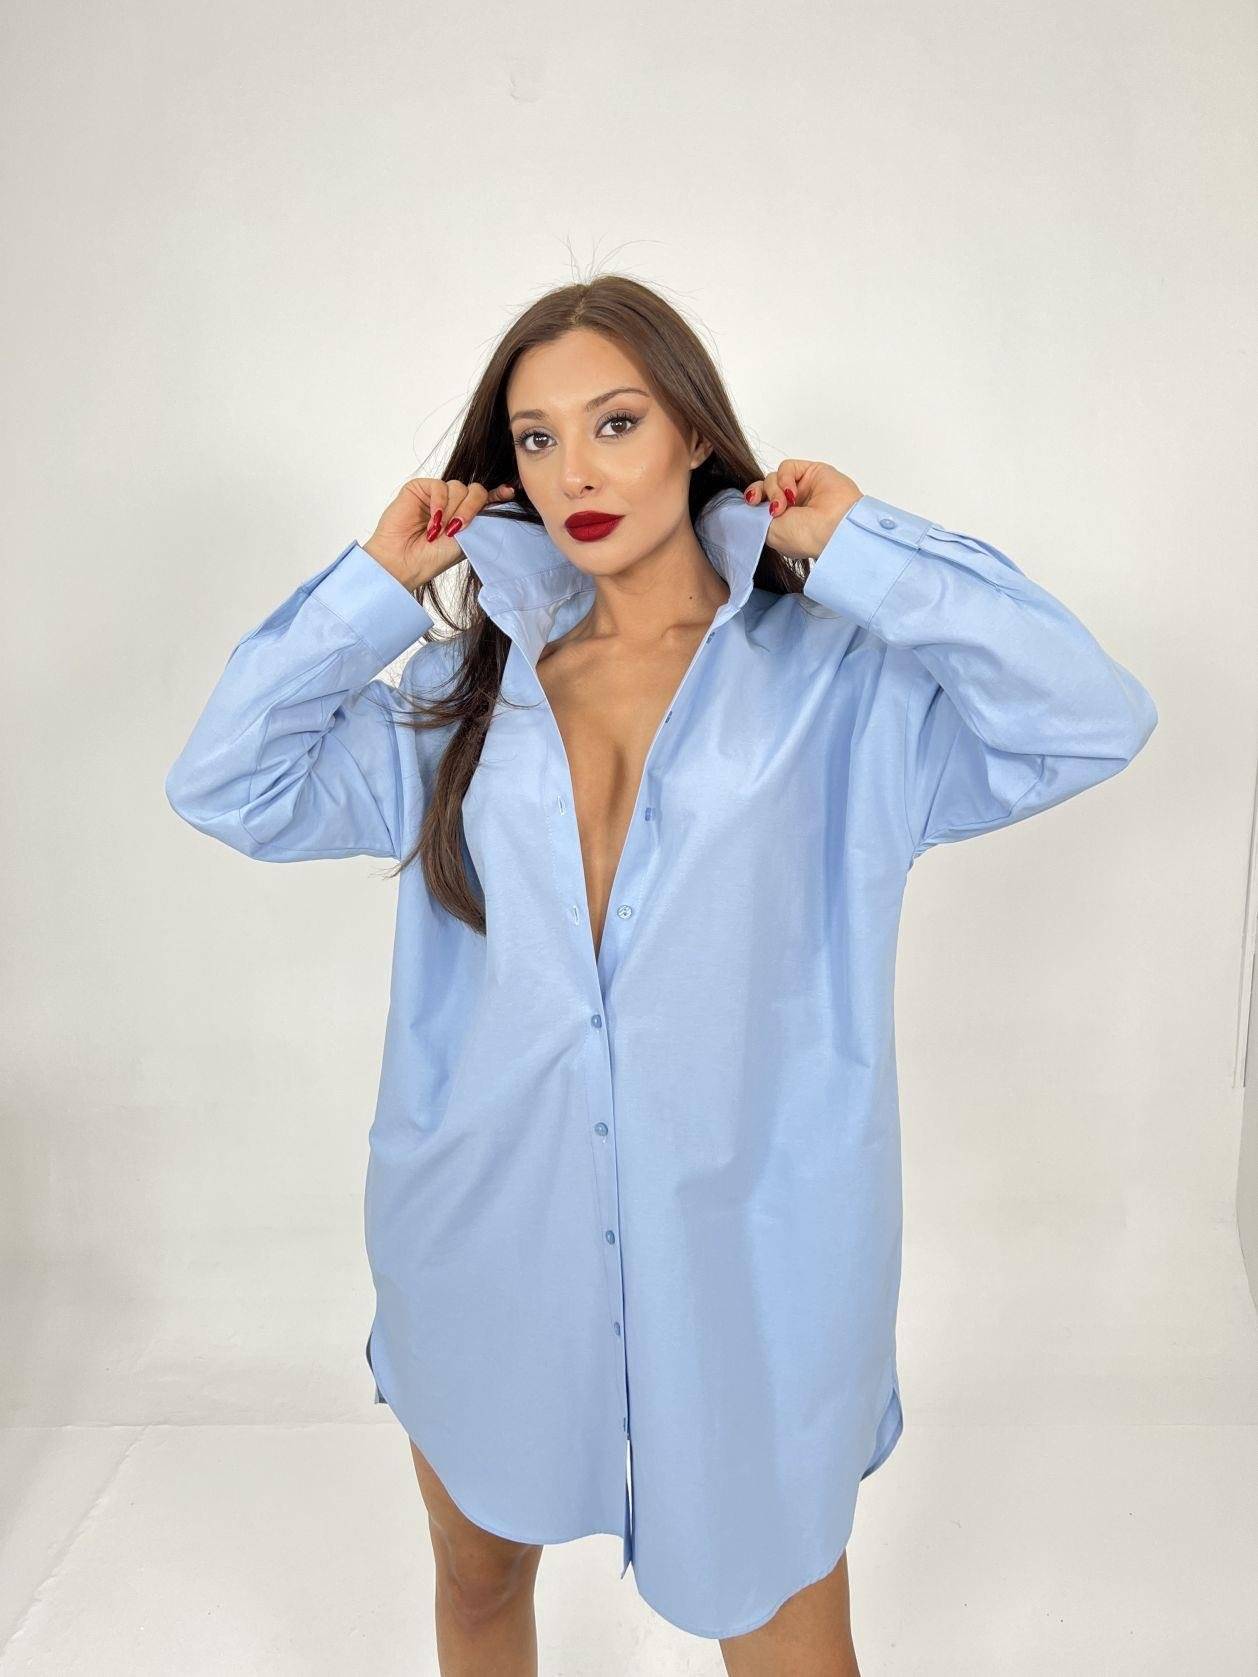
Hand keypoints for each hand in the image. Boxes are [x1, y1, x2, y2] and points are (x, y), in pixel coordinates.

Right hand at [363, 476, 516, 589]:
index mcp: (465, 517)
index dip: (498, 494)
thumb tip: (506, 497)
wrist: (404, 562)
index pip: (485, 499)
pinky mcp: (419, 489)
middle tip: (458, 528)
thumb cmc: (432, 558)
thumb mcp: (465, 539)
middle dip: (471, 509)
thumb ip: (481, 519)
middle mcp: (452, 504)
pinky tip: (433, 519)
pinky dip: (439, 502)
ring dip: (452, 510)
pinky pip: (440, 485)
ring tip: (439, 530)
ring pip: (459, 487)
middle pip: (475, 491)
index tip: (510, 492)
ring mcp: (436, 496)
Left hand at [743, 462, 862, 558]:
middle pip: (763, 488)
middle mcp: (792, 505)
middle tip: (762, 506)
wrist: (833, 529)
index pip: (759, 503)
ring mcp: (802, 488)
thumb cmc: (806, 538)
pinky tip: (792, 493)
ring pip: (773, 477)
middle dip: (759, 495)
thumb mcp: (769, 533)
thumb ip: (754, 517)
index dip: (751, 500)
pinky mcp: (812, 472)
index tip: (749, 505)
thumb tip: (742, 505)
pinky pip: (787, 467)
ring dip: (773, 491)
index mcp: (782, 522)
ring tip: (783, 506)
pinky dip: (784, 479)